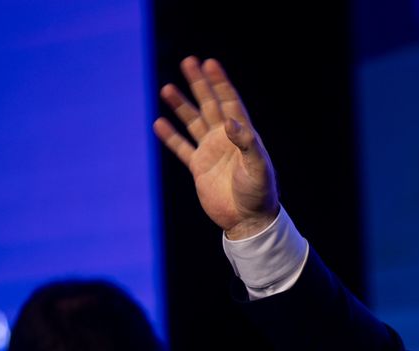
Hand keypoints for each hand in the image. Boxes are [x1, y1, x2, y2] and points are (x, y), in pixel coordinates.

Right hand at [154, 56, 278, 239]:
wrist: (248, 221)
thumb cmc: (259, 195)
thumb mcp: (258, 168)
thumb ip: (247, 144)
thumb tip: (230, 122)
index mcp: (243, 136)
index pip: (230, 103)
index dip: (220, 83)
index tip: (209, 64)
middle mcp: (226, 140)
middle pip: (210, 105)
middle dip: (200, 84)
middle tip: (189, 61)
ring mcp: (212, 152)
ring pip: (193, 122)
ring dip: (181, 106)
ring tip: (167, 88)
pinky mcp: (200, 168)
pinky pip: (182, 148)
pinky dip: (171, 136)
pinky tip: (159, 123)